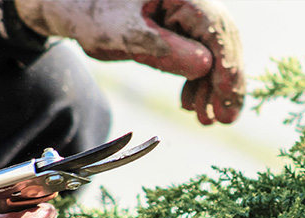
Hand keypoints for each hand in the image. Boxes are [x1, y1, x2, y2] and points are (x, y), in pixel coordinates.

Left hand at [14, 0, 244, 124]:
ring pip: (213, 53)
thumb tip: (207, 66)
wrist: (76, 9)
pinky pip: (197, 58)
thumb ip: (164, 48)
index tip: (228, 96)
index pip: (215, 27)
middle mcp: (189, 3)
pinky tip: (192, 104)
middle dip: (225, 82)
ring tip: (207, 119)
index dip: (227, 64)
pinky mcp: (179, 33)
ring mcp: (186, 18)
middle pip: (221, 41)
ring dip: (212, 88)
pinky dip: (197, 83)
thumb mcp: (125, 33)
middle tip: (226, 118)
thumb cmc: (94, 14)